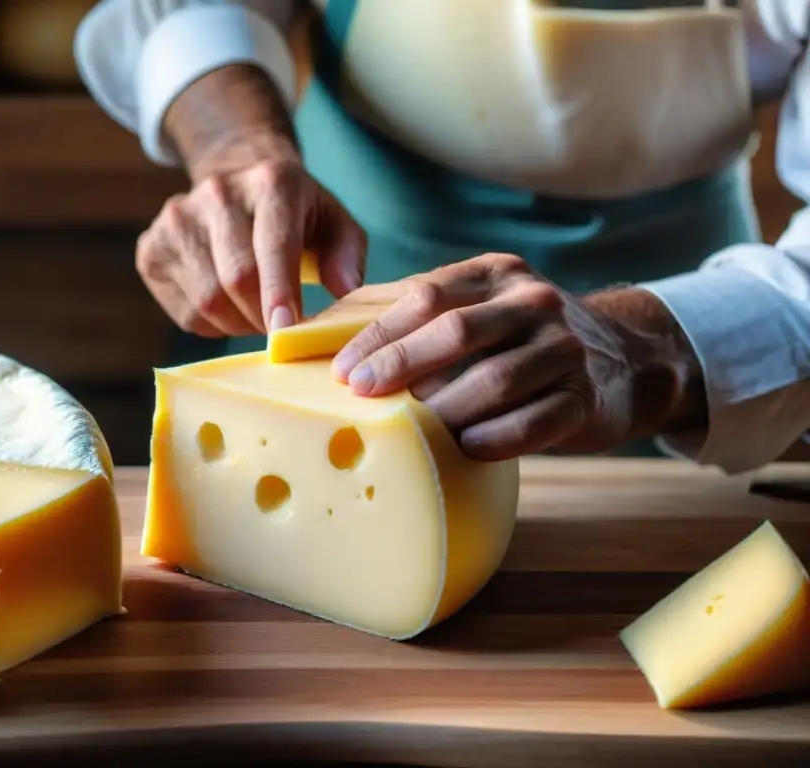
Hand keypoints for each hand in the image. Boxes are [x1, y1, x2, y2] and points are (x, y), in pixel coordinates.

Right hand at [135, 140, 365, 337]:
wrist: (234, 180)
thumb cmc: (294, 214)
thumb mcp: (333, 222)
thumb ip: (347, 257)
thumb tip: (345, 294)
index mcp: (271, 182)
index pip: (273, 246)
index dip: (279, 293)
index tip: (286, 331)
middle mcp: (217, 193)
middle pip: (236, 278)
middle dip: (262, 318)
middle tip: (280, 332)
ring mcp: (176, 219)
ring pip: (207, 300)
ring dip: (238, 324)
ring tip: (256, 316)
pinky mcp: (151, 249)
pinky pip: (185, 311)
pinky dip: (212, 325)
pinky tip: (227, 307)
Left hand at [330, 254, 695, 459]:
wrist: (624, 362)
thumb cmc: (519, 340)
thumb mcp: (475, 309)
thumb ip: (406, 312)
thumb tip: (319, 330)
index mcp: (494, 275)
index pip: (426, 296)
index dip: (379, 334)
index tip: (342, 370)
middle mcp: (533, 302)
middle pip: (456, 330)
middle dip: (401, 364)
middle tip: (361, 395)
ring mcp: (565, 348)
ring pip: (494, 378)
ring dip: (443, 408)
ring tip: (405, 432)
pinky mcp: (586, 398)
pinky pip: (536, 421)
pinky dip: (495, 437)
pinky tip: (464, 448)